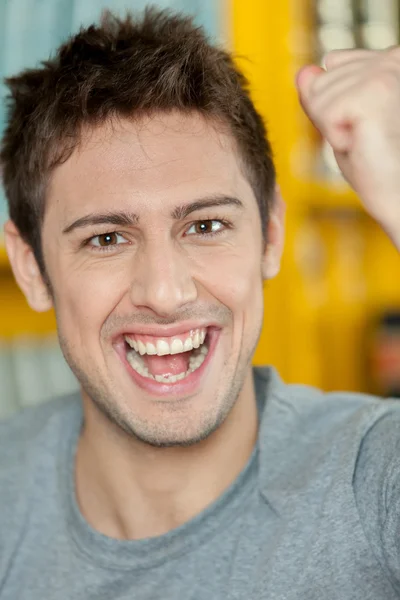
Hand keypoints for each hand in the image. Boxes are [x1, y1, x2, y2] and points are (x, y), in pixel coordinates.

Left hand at [296, 48, 399, 246]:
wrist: (399, 194)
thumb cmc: (378, 166)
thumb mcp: (342, 123)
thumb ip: (323, 95)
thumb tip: (303, 71)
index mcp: (390, 59)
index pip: (331, 65)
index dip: (334, 105)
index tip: (363, 126)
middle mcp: (392, 57)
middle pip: (319, 82)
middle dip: (331, 119)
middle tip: (364, 137)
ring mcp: (385, 70)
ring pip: (317, 96)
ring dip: (335, 130)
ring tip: (366, 140)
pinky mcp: (374, 89)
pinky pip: (324, 113)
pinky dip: (337, 138)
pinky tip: (363, 143)